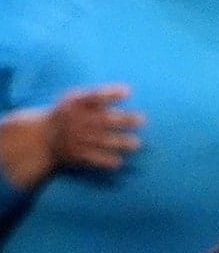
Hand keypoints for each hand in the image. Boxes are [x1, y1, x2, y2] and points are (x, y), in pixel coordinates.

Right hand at [0, 85, 144, 189]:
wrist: (41, 139)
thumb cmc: (68, 114)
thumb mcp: (75, 100)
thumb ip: (99, 94)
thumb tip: (129, 90)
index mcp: (75, 104)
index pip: (94, 96)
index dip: (111, 93)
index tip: (129, 92)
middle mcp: (75, 121)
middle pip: (102, 119)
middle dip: (123, 120)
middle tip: (142, 120)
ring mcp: (75, 139)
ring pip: (100, 141)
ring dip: (119, 143)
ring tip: (137, 144)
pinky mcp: (74, 155)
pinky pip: (91, 159)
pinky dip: (104, 161)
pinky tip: (119, 162)